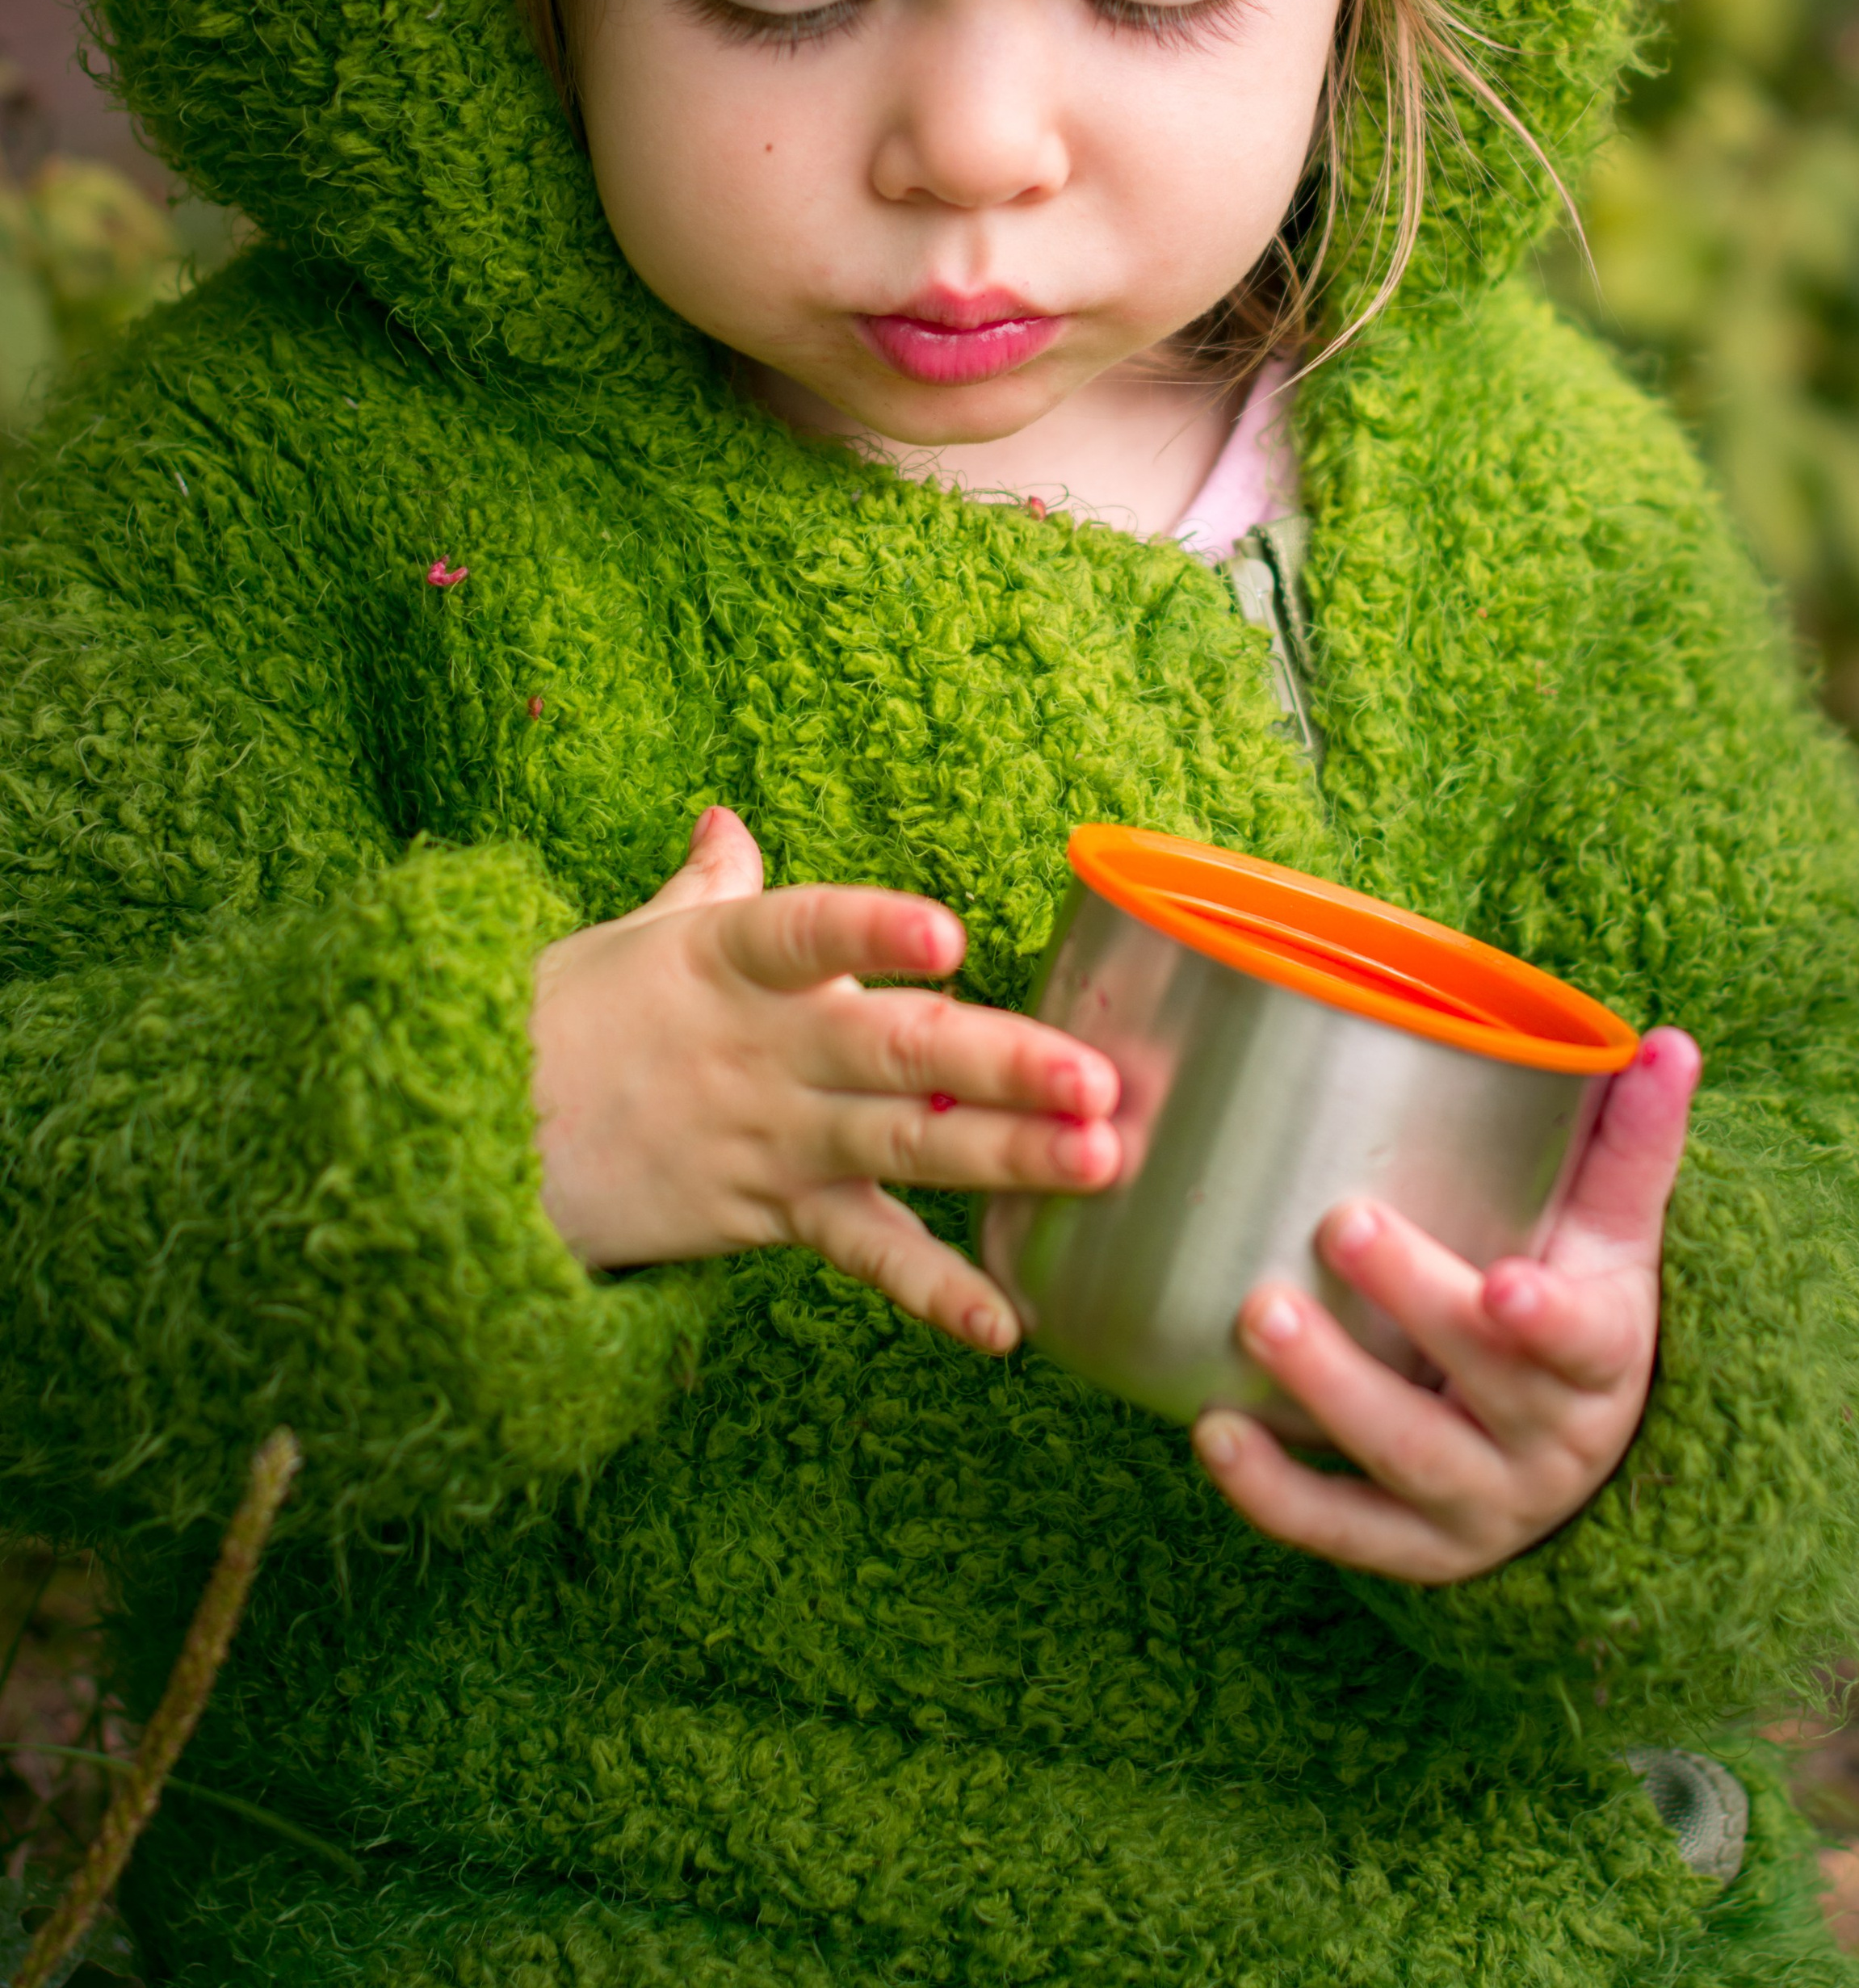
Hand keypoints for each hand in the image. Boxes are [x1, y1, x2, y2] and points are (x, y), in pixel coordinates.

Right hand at [530, 807, 1119, 1351]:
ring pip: (904, 1147)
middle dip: (1002, 1064)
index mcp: (734, 960)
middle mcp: (766, 1049)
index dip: (872, 933)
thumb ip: (709, 884)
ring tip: (1101, 1162)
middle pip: (894, 1052)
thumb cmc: (564, 1019)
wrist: (475, 1142)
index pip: (808, 933)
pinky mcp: (768, 1215)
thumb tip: (729, 818)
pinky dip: (933, 1291)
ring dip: (1007, 1157)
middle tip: (1097, 1077)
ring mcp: (773, 1139)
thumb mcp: (638, 938)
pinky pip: (863, 1254)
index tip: (948, 934)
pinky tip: (1006, 1323)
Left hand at [1190, 1028, 1699, 1578]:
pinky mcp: (1413, 1550)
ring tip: (1258, 1315)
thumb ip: (1632, 1145)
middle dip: (1411, 1304)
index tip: (1505, 1287)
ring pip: (1405, 1456)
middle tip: (1338, 1224)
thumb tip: (1669, 1043)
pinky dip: (1276, 1492)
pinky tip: (1215, 1432)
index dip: (1548, 1322)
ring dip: (1328, 1390)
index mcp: (1601, 1360)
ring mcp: (1478, 1503)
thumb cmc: (1578, 1312)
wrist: (1570, 1461)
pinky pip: (1341, 1528)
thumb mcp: (1614, 1240)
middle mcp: (1546, 1444)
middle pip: (1482, 1383)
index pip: (1586, 1342)